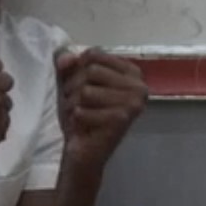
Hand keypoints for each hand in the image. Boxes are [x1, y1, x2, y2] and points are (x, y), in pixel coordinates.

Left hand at [57, 48, 147, 170]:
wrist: (84, 151)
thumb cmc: (81, 113)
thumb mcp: (72, 81)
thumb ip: (68, 63)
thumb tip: (65, 59)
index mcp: (132, 72)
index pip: (94, 54)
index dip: (77, 69)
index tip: (80, 86)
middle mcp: (139, 85)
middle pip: (91, 70)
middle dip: (74, 87)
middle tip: (78, 104)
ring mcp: (133, 102)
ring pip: (86, 90)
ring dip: (73, 104)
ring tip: (80, 114)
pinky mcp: (122, 119)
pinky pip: (83, 109)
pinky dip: (77, 119)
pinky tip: (84, 126)